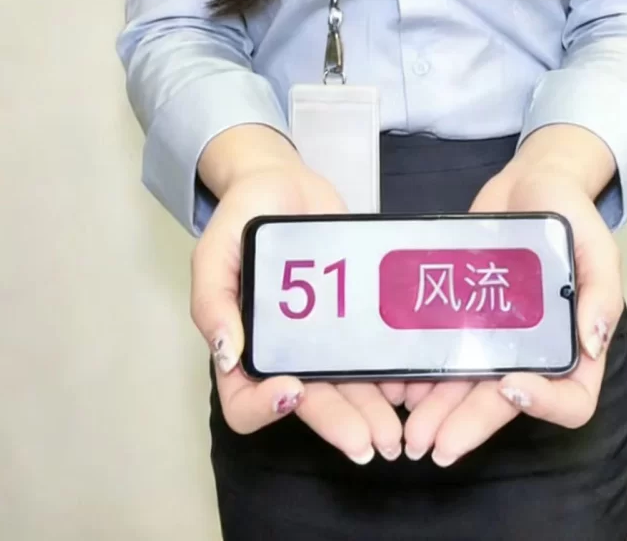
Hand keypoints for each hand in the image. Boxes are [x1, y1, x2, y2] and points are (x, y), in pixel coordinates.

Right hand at [190, 162, 403, 462]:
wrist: (287, 181)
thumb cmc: (242, 216)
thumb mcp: (215, 249)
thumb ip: (213, 299)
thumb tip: (225, 352)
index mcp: (245, 346)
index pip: (243, 399)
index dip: (264, 408)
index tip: (292, 389)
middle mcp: (286, 352)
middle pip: (309, 403)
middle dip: (340, 423)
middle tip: (371, 444)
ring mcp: (324, 339)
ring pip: (349, 387)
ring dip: (372, 410)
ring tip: (397, 428)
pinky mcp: (356, 318)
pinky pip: (375, 353)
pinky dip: (395, 371)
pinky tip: (413, 380)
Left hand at [403, 165, 622, 466]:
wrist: (528, 179)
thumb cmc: (570, 210)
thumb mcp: (596, 244)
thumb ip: (600, 292)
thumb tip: (593, 342)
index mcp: (575, 344)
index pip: (572, 398)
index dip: (544, 405)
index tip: (510, 387)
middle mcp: (533, 351)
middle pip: (505, 404)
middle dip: (469, 424)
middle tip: (434, 446)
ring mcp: (494, 336)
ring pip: (466, 386)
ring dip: (437, 410)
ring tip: (407, 426)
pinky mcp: (462, 316)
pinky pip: (440, 354)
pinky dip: (417, 371)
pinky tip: (394, 381)